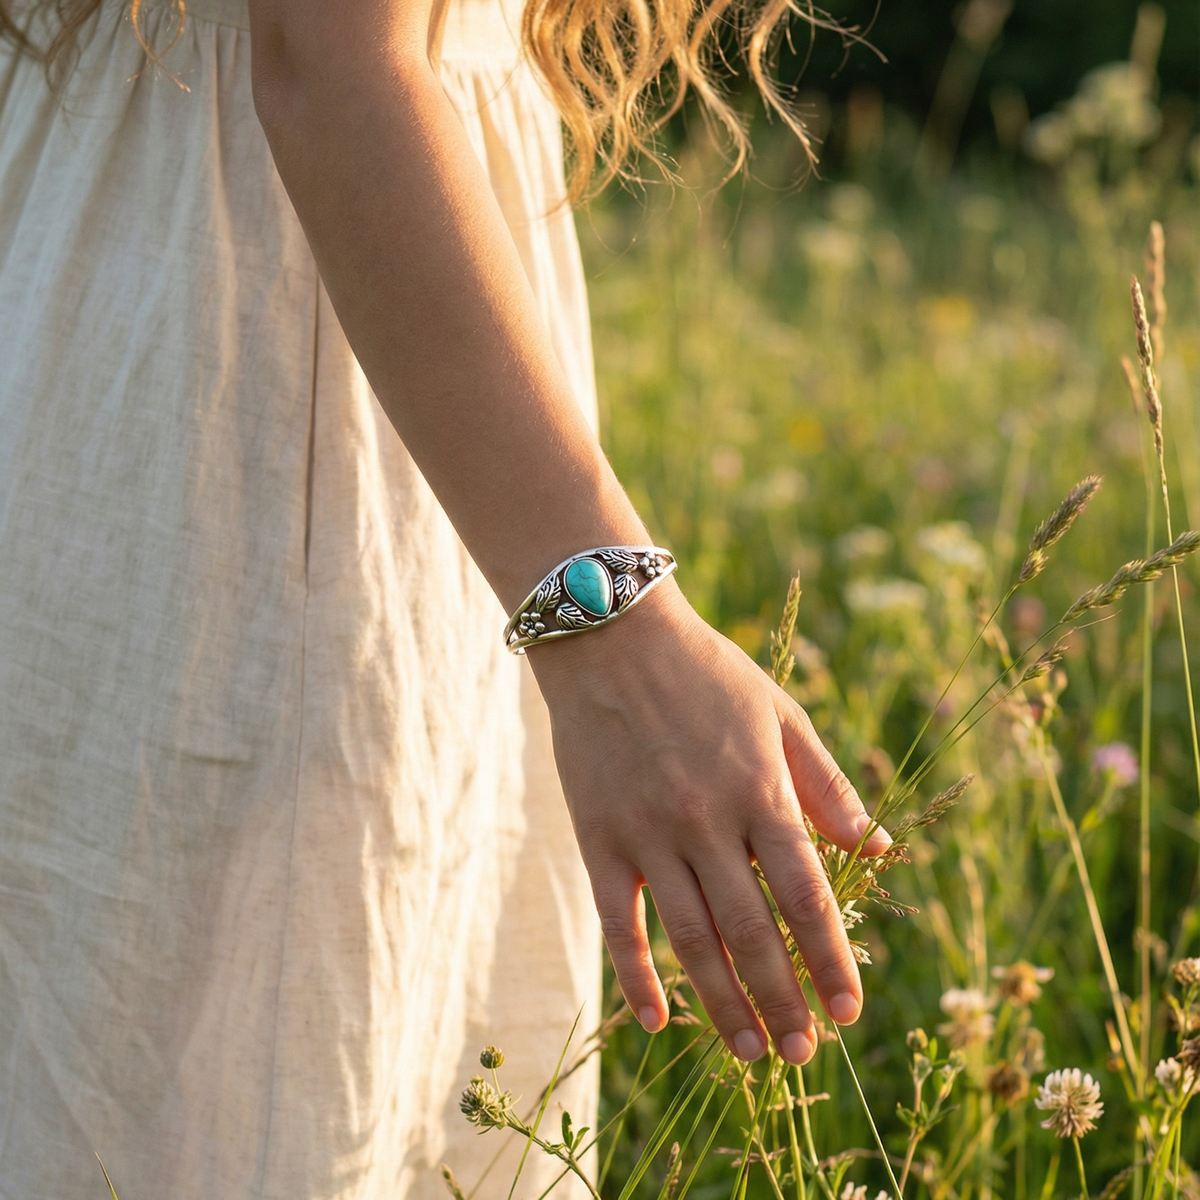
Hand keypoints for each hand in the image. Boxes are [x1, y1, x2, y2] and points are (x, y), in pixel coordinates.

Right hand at [527, 581, 889, 1065]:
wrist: (610, 638)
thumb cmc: (706, 673)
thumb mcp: (781, 715)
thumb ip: (829, 785)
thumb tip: (881, 850)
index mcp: (760, 790)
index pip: (807, 894)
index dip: (832, 958)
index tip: (850, 1010)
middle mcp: (707, 821)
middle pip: (754, 931)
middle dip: (784, 999)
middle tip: (804, 1055)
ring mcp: (649, 834)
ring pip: (692, 939)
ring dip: (724, 1003)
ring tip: (753, 1054)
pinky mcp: (599, 839)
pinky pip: (620, 922)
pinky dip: (636, 975)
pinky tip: (657, 1021)